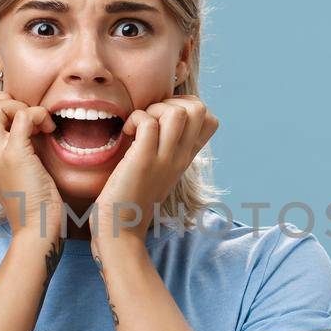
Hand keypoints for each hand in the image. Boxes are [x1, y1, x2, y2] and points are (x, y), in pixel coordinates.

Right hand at [0, 93, 62, 239]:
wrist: (34, 229)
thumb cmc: (30, 200)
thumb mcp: (10, 169)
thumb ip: (6, 145)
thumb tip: (20, 119)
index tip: (11, 116)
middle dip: (0, 98)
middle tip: (22, 115)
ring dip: (21, 106)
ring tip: (37, 124)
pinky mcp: (15, 155)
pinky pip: (22, 115)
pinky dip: (38, 115)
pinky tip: (48, 130)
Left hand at [90, 96, 218, 247]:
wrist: (121, 229)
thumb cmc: (132, 197)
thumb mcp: (159, 170)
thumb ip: (165, 147)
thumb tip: (156, 119)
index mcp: (186, 157)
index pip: (210, 119)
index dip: (187, 106)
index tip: (164, 119)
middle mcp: (181, 157)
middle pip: (198, 108)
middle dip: (171, 102)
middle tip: (150, 119)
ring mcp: (165, 159)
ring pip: (177, 112)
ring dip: (153, 109)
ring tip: (139, 127)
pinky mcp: (144, 161)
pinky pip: (148, 122)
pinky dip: (135, 120)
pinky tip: (126, 135)